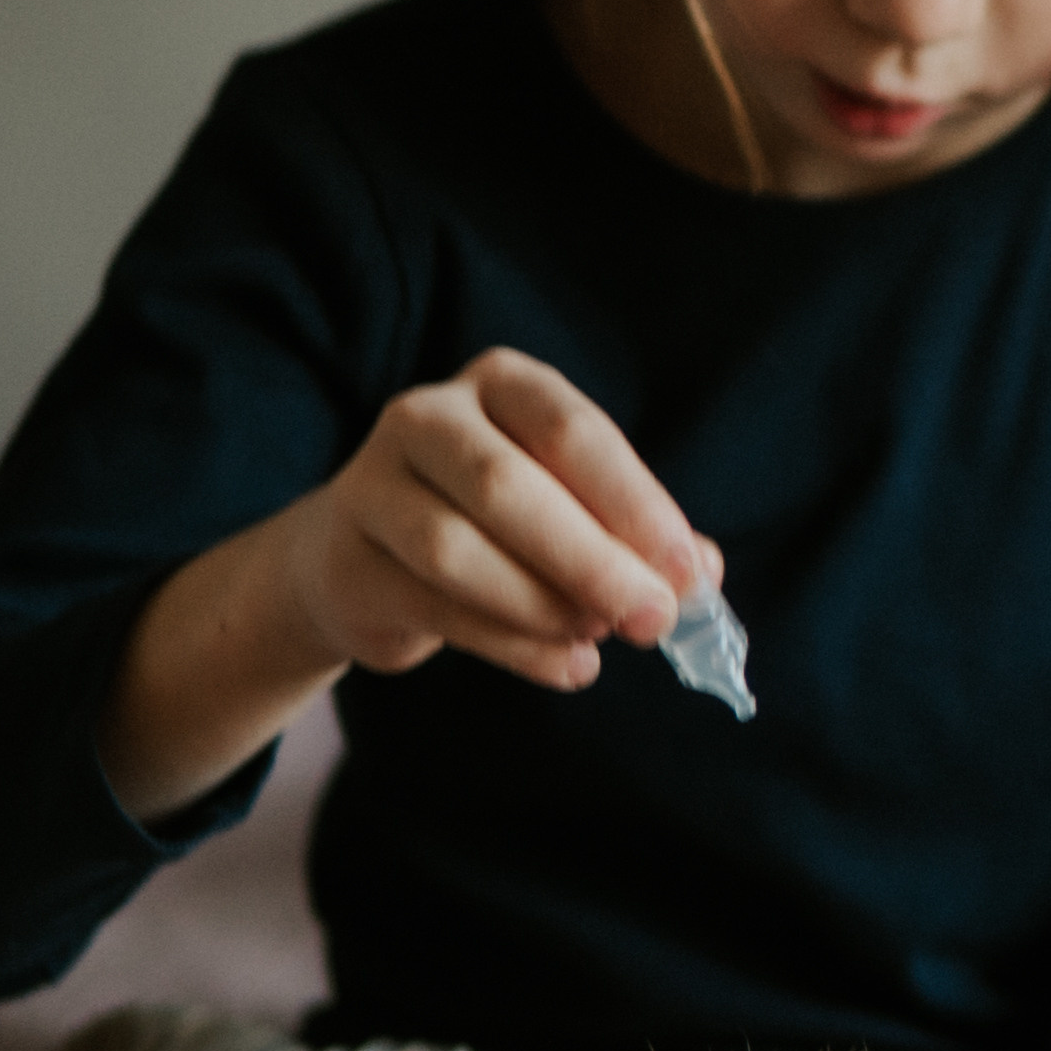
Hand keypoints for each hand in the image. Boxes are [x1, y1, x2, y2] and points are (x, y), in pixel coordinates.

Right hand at [282, 349, 718, 695]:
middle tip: (653, 618)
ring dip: (543, 605)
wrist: (360, 560)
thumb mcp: (568, 505)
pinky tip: (567, 667)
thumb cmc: (492, 523)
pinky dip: (513, 647)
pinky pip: (435, 609)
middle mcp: (427, 417)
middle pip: (506, 486)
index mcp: (499, 383)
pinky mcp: (348, 564)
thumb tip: (702, 576)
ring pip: (456, 550)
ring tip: (598, 639)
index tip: (688, 572)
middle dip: (592, 559)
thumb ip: (633, 533)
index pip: (572, 431)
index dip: (636, 503)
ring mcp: (371, 486)